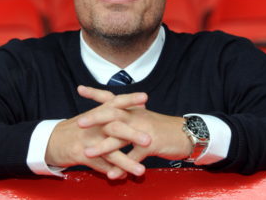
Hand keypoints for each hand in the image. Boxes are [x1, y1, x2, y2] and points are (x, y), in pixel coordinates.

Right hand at [45, 86, 151, 178]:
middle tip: (148, 140)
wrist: (51, 140)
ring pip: (109, 152)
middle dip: (132, 134)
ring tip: (141, 171)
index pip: (115, 102)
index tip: (145, 98)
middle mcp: (93, 125)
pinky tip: (123, 177)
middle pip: (114, 127)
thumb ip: (116, 111)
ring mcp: (87, 140)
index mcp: (98, 112)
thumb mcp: (95, 115)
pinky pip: (99, 165)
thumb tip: (142, 106)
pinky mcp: (80, 154)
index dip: (130, 99)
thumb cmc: (78, 128)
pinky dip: (112, 172)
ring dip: (126, 162)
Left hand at [78, 86, 192, 178]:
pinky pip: (134, 158)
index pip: (112, 97)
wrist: (186, 134)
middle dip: (95, 117)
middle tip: (79, 122)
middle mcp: (137, 116)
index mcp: (133, 109)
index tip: (79, 89)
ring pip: (120, 137)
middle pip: (113, 114)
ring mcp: (144, 130)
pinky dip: (122, 167)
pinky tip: (113, 176)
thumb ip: (127, 118)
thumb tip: (110, 120)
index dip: (96, 93)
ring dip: (103, 146)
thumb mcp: (144, 118)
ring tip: (87, 153)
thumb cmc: (162, 128)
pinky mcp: (152, 145)